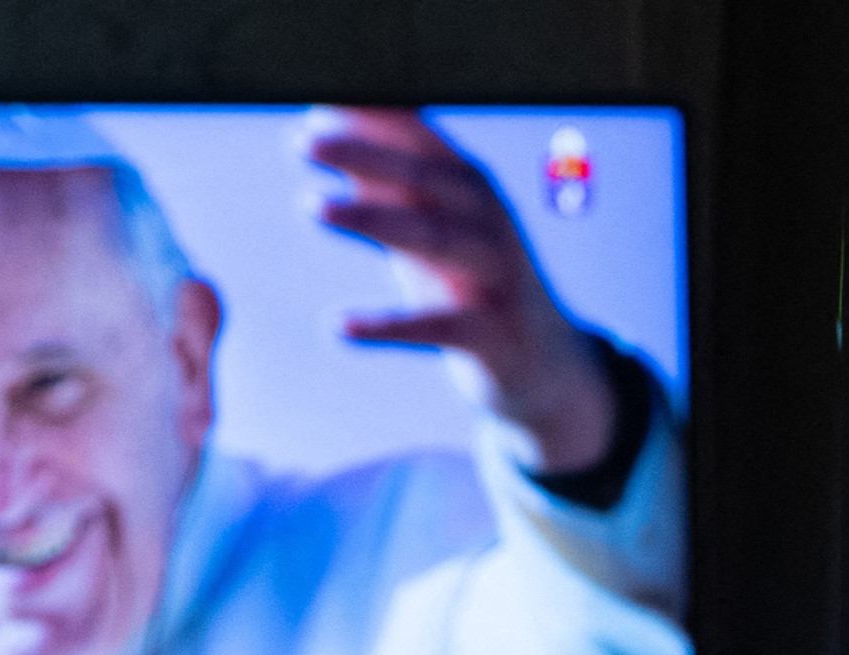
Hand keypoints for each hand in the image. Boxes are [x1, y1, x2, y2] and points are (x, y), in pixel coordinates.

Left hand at [304, 106, 615, 474]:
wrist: (543, 362)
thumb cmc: (472, 282)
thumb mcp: (428, 226)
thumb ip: (382, 181)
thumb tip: (321, 122)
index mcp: (471, 186)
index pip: (419, 138)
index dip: (373, 117)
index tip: (319, 97)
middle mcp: (488, 220)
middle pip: (424, 179)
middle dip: (365, 155)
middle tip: (305, 142)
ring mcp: (495, 276)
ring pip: (431, 240)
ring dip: (370, 219)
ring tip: (312, 206)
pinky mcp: (491, 334)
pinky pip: (434, 327)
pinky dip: (387, 325)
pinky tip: (339, 325)